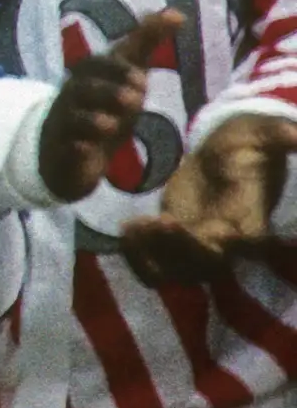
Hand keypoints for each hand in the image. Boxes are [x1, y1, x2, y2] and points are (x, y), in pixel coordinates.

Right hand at [39, 9, 180, 202]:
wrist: (67, 147)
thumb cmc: (102, 104)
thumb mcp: (126, 74)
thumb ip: (147, 43)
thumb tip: (178, 13)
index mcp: (88, 77)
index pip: (95, 64)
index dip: (116, 69)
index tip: (142, 78)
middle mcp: (73, 98)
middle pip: (81, 89)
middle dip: (107, 92)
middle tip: (136, 99)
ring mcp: (65, 125)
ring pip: (72, 118)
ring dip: (92, 120)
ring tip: (115, 126)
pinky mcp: (63, 152)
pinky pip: (65, 149)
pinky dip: (75, 148)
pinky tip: (89, 150)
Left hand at [118, 114, 294, 286]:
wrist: (221, 158)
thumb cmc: (246, 145)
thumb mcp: (261, 134)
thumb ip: (278, 136)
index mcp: (253, 216)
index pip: (252, 241)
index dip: (238, 244)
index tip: (223, 234)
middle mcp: (228, 240)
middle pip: (210, 264)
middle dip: (183, 249)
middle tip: (161, 220)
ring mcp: (198, 246)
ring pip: (177, 272)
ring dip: (153, 256)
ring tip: (136, 225)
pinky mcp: (172, 243)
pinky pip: (154, 266)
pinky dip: (136, 255)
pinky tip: (127, 227)